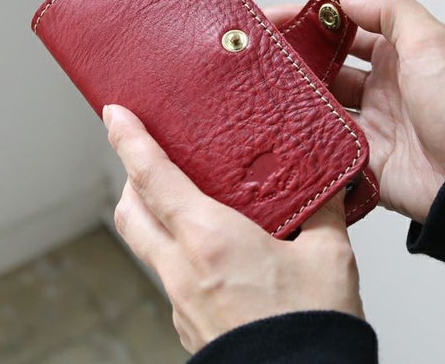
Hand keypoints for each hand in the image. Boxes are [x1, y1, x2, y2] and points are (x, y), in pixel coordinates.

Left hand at [103, 104, 363, 353]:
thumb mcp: (328, 257)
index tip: (116, 114)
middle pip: (130, 213)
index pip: (154, 178)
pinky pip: (171, 277)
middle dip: (129, 178)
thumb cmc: (310, 328)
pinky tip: (212, 253)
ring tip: (180, 201)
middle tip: (144, 156)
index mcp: (212, 240)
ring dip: (151, 216)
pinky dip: (177, 253)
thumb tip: (328, 186)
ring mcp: (181, 302)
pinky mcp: (189, 325)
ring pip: (146, 247)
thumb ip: (324, 213)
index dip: (129, 141)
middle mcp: (184, 270)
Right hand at [267, 0, 444, 223]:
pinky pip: (328, 146)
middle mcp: (383, 87)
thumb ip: (390, 10)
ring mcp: (372, 124)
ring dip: (297, 99)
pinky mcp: (365, 160)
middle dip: (296, 61)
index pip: (346, 30)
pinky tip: (279, 128)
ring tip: (260, 90)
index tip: (273, 20)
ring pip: (322, 106)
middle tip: (257, 58)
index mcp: (400, 54)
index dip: (312, 23)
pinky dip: (306, 138)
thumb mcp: (431, 40)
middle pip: (328, 68)